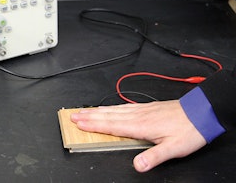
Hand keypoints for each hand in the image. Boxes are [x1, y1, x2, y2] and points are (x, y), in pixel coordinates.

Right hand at [70, 100, 206, 171]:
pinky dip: (112, 107)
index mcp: (140, 126)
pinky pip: (124, 107)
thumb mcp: (173, 149)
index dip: (93, 125)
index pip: (111, 126)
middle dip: (89, 116)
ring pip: (114, 110)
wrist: (201, 112)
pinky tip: (109, 108)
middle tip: (73, 114)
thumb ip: (153, 157)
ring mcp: (142, 110)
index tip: (79, 123)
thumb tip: (137, 166)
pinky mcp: (147, 108)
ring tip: (85, 111)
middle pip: (108, 116)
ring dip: (97, 111)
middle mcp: (138, 116)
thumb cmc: (188, 130)